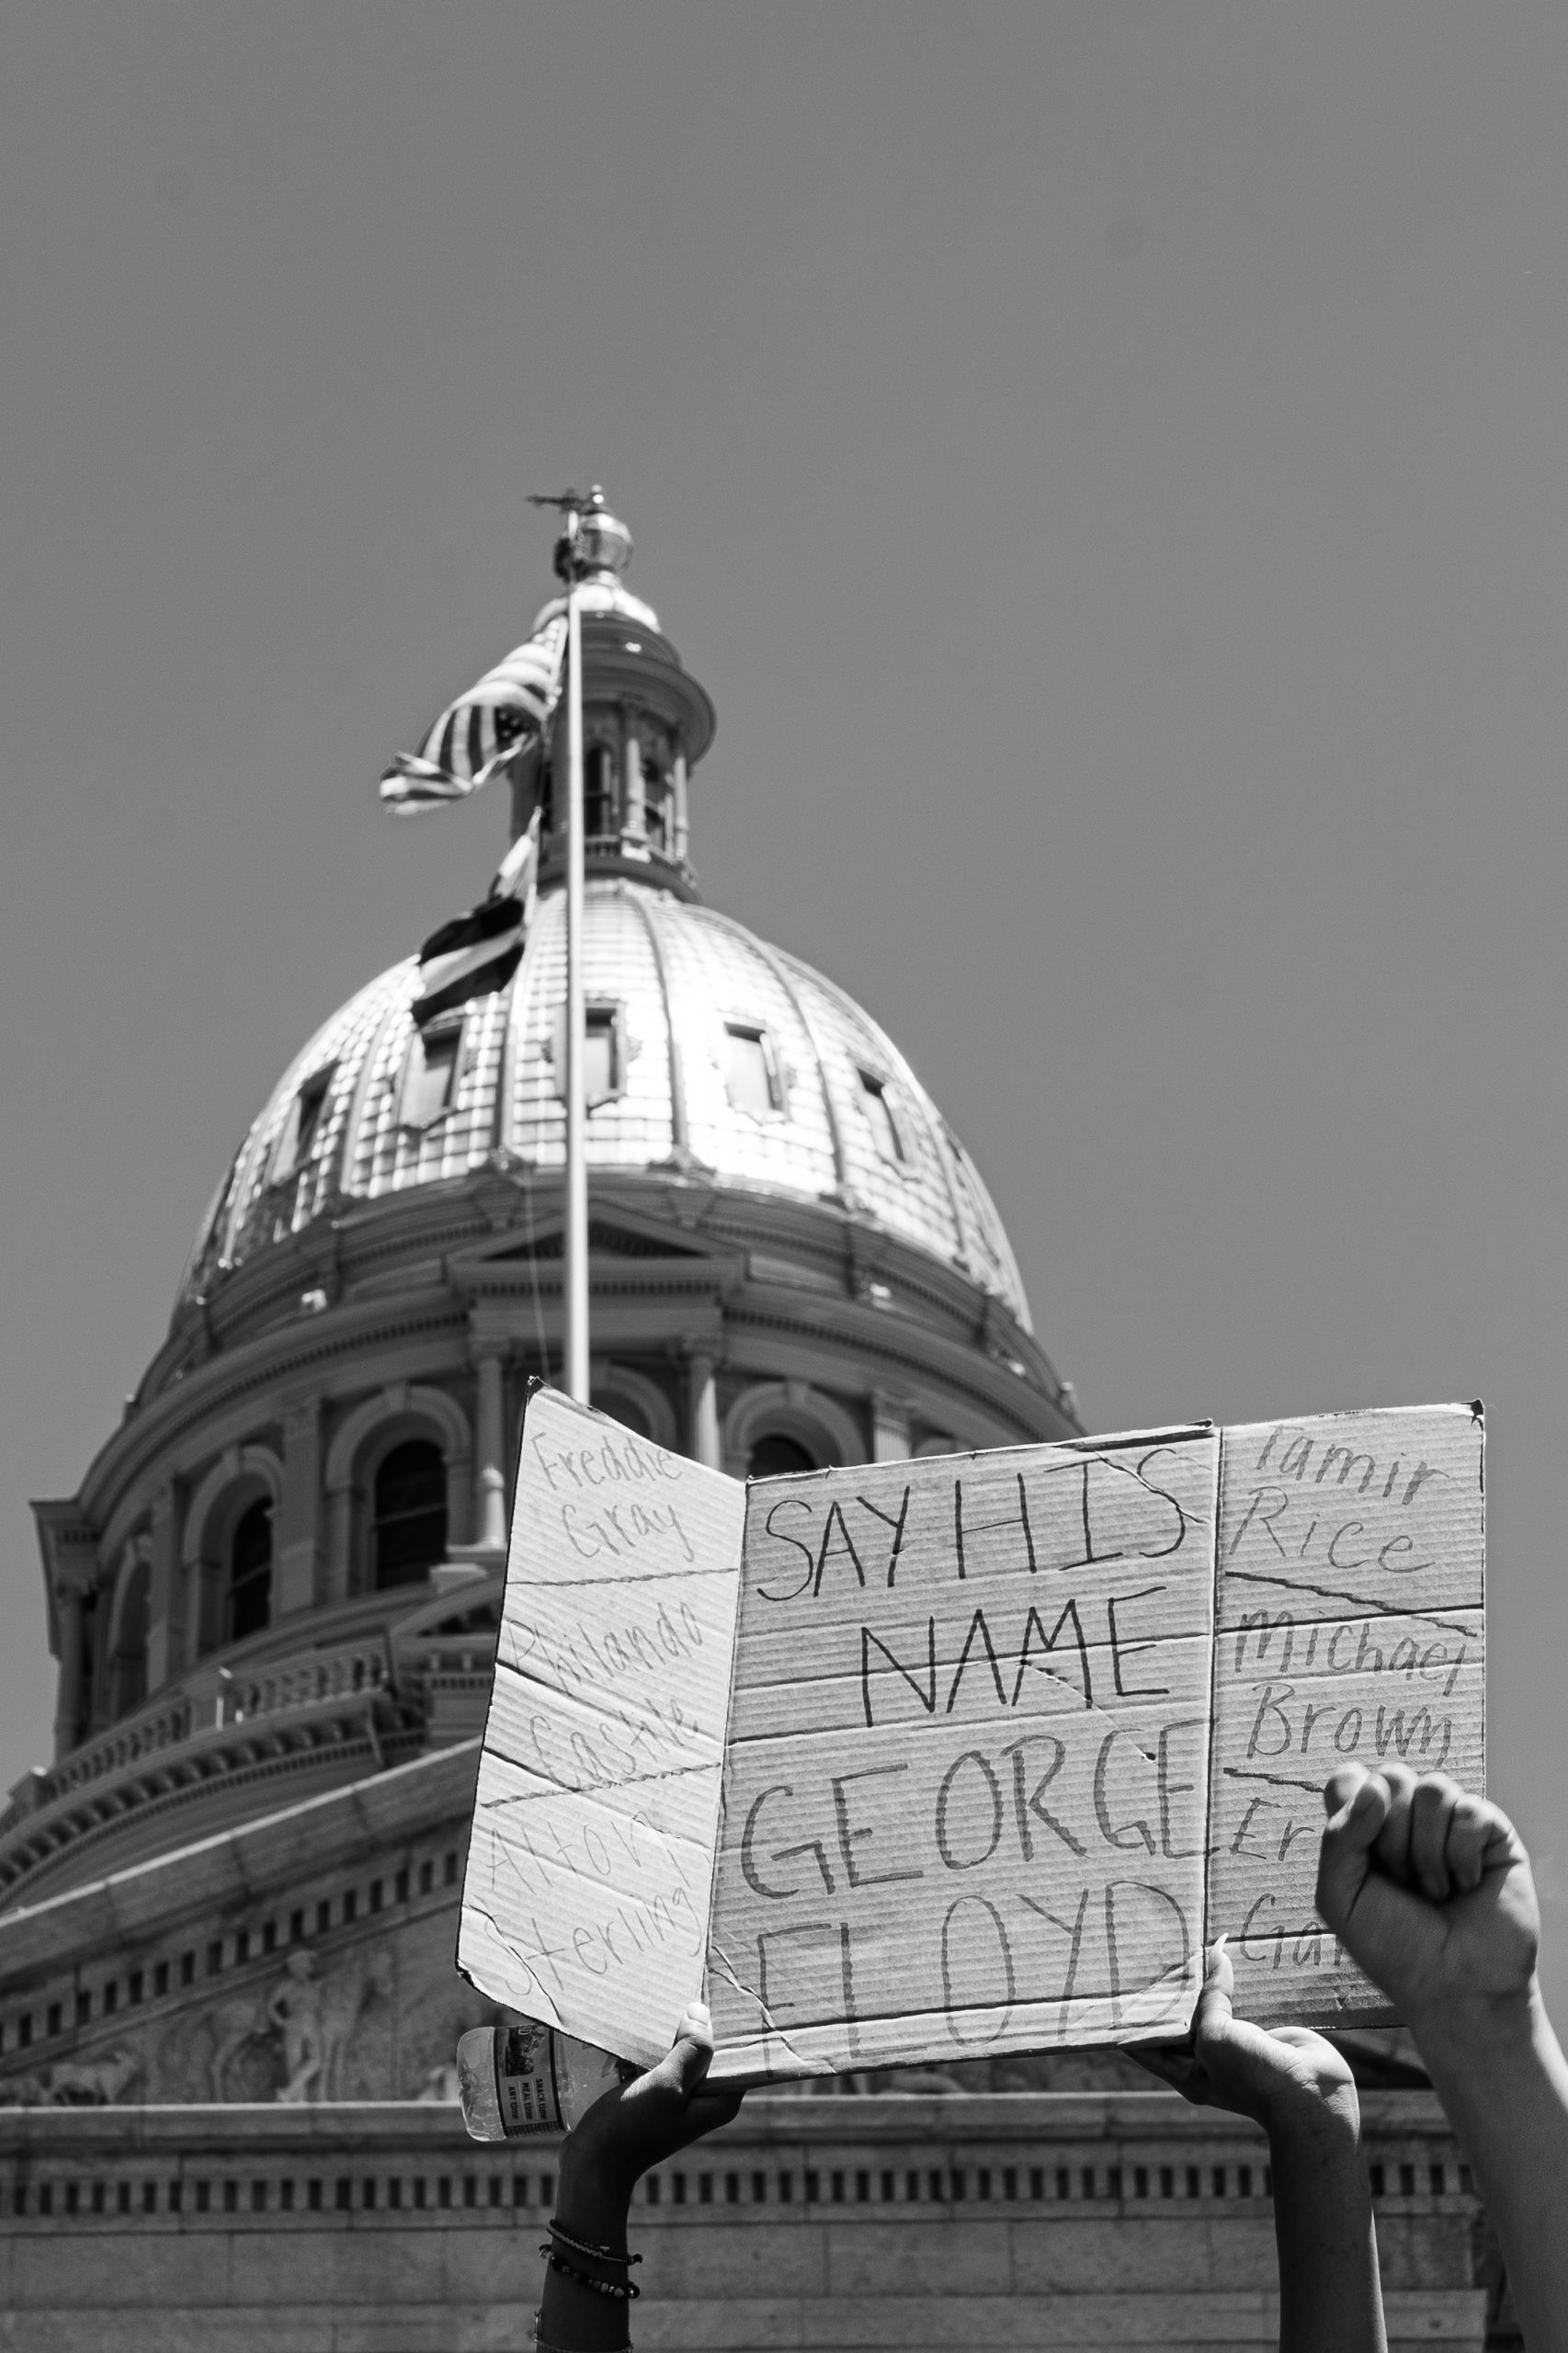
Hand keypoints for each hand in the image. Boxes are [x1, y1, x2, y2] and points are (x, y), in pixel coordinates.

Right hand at [560, 2001, 744, 2202]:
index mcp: (719, 2101)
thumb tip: (702, 2012)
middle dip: (701, 2022)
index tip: (727, 1990)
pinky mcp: (654, 2095)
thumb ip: (691, 2052)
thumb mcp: (666, 2087)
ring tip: (667, 1993)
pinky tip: (644, 2020)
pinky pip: (660, 2060)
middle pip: (710, 2050)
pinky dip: (654, 2044)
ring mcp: (677, 2097)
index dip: (735, 2025)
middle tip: (692, 1983)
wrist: (591, 2164)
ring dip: (673, 2030)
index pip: (739, 2055)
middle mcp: (704, 2099)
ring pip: (683, 2052)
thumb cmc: (632, 2129)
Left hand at [1136, 1940, 1358, 2145]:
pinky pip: (1243, 2000)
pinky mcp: (1263, 2030)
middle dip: (1173, 1990)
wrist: (1313, 2095)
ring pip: (1214, 2005)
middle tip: (1154, 1953)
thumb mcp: (1216, 2036)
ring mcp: (1237, 2044)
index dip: (1134, 2017)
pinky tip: (1228, 1952)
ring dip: (1206, 1980)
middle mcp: (1209, 2058)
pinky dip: (1237, 1980)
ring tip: (1190, 1944)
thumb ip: (1209, 1998)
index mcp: (1188, 2072)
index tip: (1117, 1987)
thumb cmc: (1255, 2076)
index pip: (1149, 2041)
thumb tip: (1215, 1956)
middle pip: (1182, 2018)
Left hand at [1316, 1765, 1538, 2020]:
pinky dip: (1463, 1855)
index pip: (1350, 1778)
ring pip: (1434, 1788)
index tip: (1363, 1850)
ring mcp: (1452, 1824)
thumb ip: (1339, 1838)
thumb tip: (1374, 1786)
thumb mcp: (1340, 1899)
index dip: (1353, 1803)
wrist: (1456, 1989)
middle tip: (1403, 1881)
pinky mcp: (1494, 1834)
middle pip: (1391, 1777)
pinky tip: (1466, 1885)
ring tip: (1436, 1890)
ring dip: (1428, 1851)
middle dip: (1392, 1837)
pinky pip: (1472, 1810)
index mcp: (1366, 1829)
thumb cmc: (1396, 1949)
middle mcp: (1409, 1820)